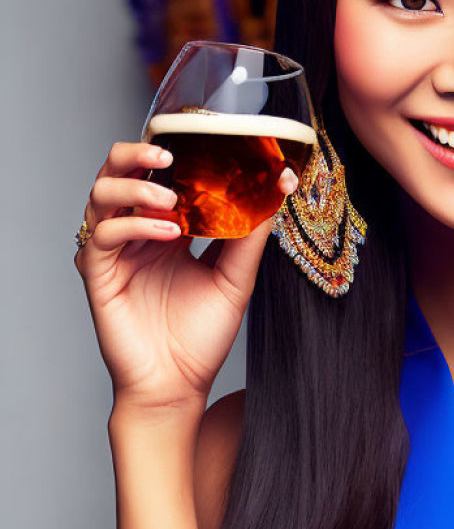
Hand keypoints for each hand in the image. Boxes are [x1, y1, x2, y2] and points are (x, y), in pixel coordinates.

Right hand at [75, 141, 297, 410]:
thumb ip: (251, 235)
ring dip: (134, 186)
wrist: (178, 385)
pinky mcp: (99, 274)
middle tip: (169, 154)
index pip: (162, 176)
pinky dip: (135, 226)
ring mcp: (116, 252)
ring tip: (168, 197)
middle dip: (139, 153)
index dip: (179, 155)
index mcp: (168, 229)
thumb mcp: (237, 280)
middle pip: (120, 171)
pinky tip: (167, 233)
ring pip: (102, 193)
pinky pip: (104, 234)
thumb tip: (280, 188)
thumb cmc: (202, 337)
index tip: (209, 142)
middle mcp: (138, 234)